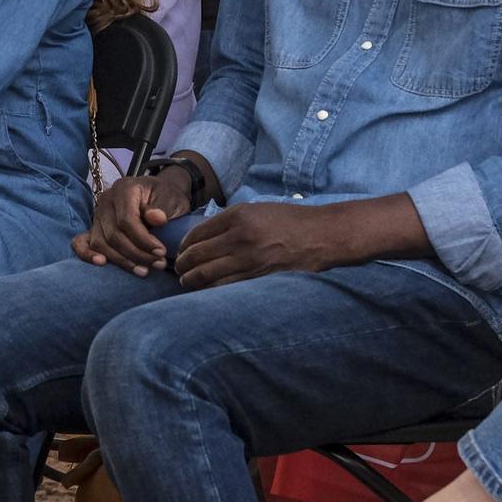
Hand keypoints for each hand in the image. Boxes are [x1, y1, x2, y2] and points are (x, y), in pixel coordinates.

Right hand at [72, 172, 189, 273]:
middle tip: (158, 264)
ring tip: (144, 270)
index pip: (126, 220)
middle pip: (113, 234)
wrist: (160, 196)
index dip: (143, 240)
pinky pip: (81, 242)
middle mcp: (105, 200)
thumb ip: (163, 208)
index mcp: (124, 189)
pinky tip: (101, 263)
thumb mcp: (171, 199)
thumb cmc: (166, 198)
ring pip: (101, 243)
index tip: (161, 252)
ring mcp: (97, 215)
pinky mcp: (93, 228)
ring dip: (121, 261)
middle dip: (136, 254)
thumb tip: (157, 218)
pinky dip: (88, 255)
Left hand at [174, 202, 342, 289]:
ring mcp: (250, 260)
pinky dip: (210, 291)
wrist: (322, 236)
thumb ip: (229, 221)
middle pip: (197, 256)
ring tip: (187, 282)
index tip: (181, 252)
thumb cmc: (289, 221)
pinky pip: (225, 287)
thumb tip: (201, 238)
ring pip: (207, 275)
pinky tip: (205, 291)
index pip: (197, 234)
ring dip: (192, 280)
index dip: (184, 245)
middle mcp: (240, 237)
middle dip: (183, 265)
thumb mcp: (257, 210)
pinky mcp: (259, 278)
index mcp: (238, 216)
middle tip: (179, 270)